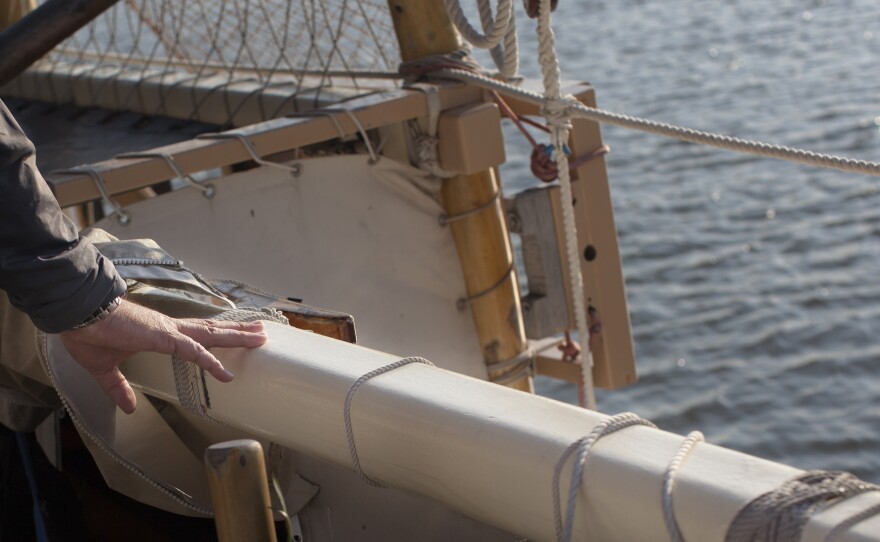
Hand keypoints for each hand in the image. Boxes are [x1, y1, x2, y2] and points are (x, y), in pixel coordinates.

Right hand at [59, 299, 267, 413]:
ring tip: (259, 338)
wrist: (77, 316)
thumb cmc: (89, 334)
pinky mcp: (162, 337)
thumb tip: (127, 407)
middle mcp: (171, 330)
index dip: (217, 338)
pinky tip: (225, 372)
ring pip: (211, 335)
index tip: (235, 338)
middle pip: (213, 331)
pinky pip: (192, 351)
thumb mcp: (106, 369)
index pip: (197, 337)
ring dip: (236, 338)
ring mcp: (169, 332)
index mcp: (160, 335)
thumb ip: (119, 388)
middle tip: (261, 333)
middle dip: (238, 333)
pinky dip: (210, 361)